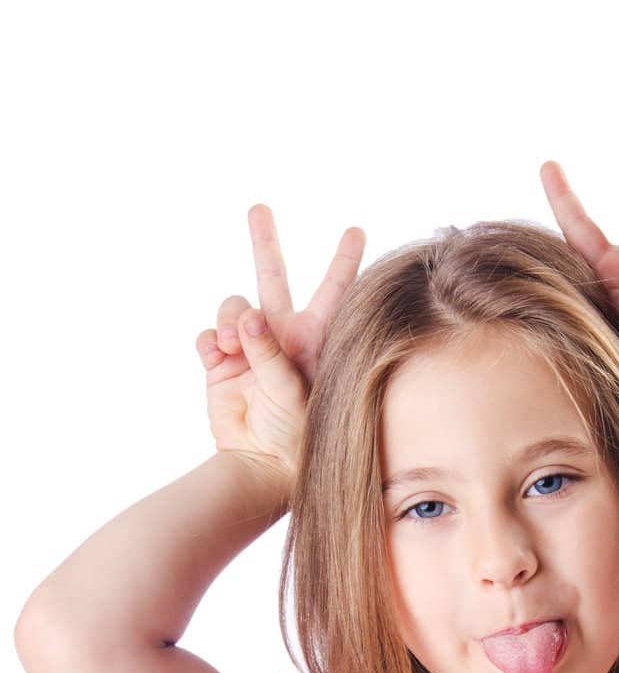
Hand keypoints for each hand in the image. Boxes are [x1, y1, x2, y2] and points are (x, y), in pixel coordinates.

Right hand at [195, 206, 365, 498]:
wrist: (260, 464)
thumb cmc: (293, 435)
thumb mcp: (291, 391)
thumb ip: (270, 352)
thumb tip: (247, 317)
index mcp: (313, 340)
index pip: (332, 293)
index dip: (343, 261)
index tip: (356, 229)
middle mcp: (281, 337)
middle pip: (273, 277)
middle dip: (265, 241)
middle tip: (259, 208)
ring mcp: (248, 347)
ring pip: (234, 306)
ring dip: (230, 319)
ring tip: (233, 346)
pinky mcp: (219, 363)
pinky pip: (207, 335)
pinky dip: (209, 341)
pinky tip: (217, 356)